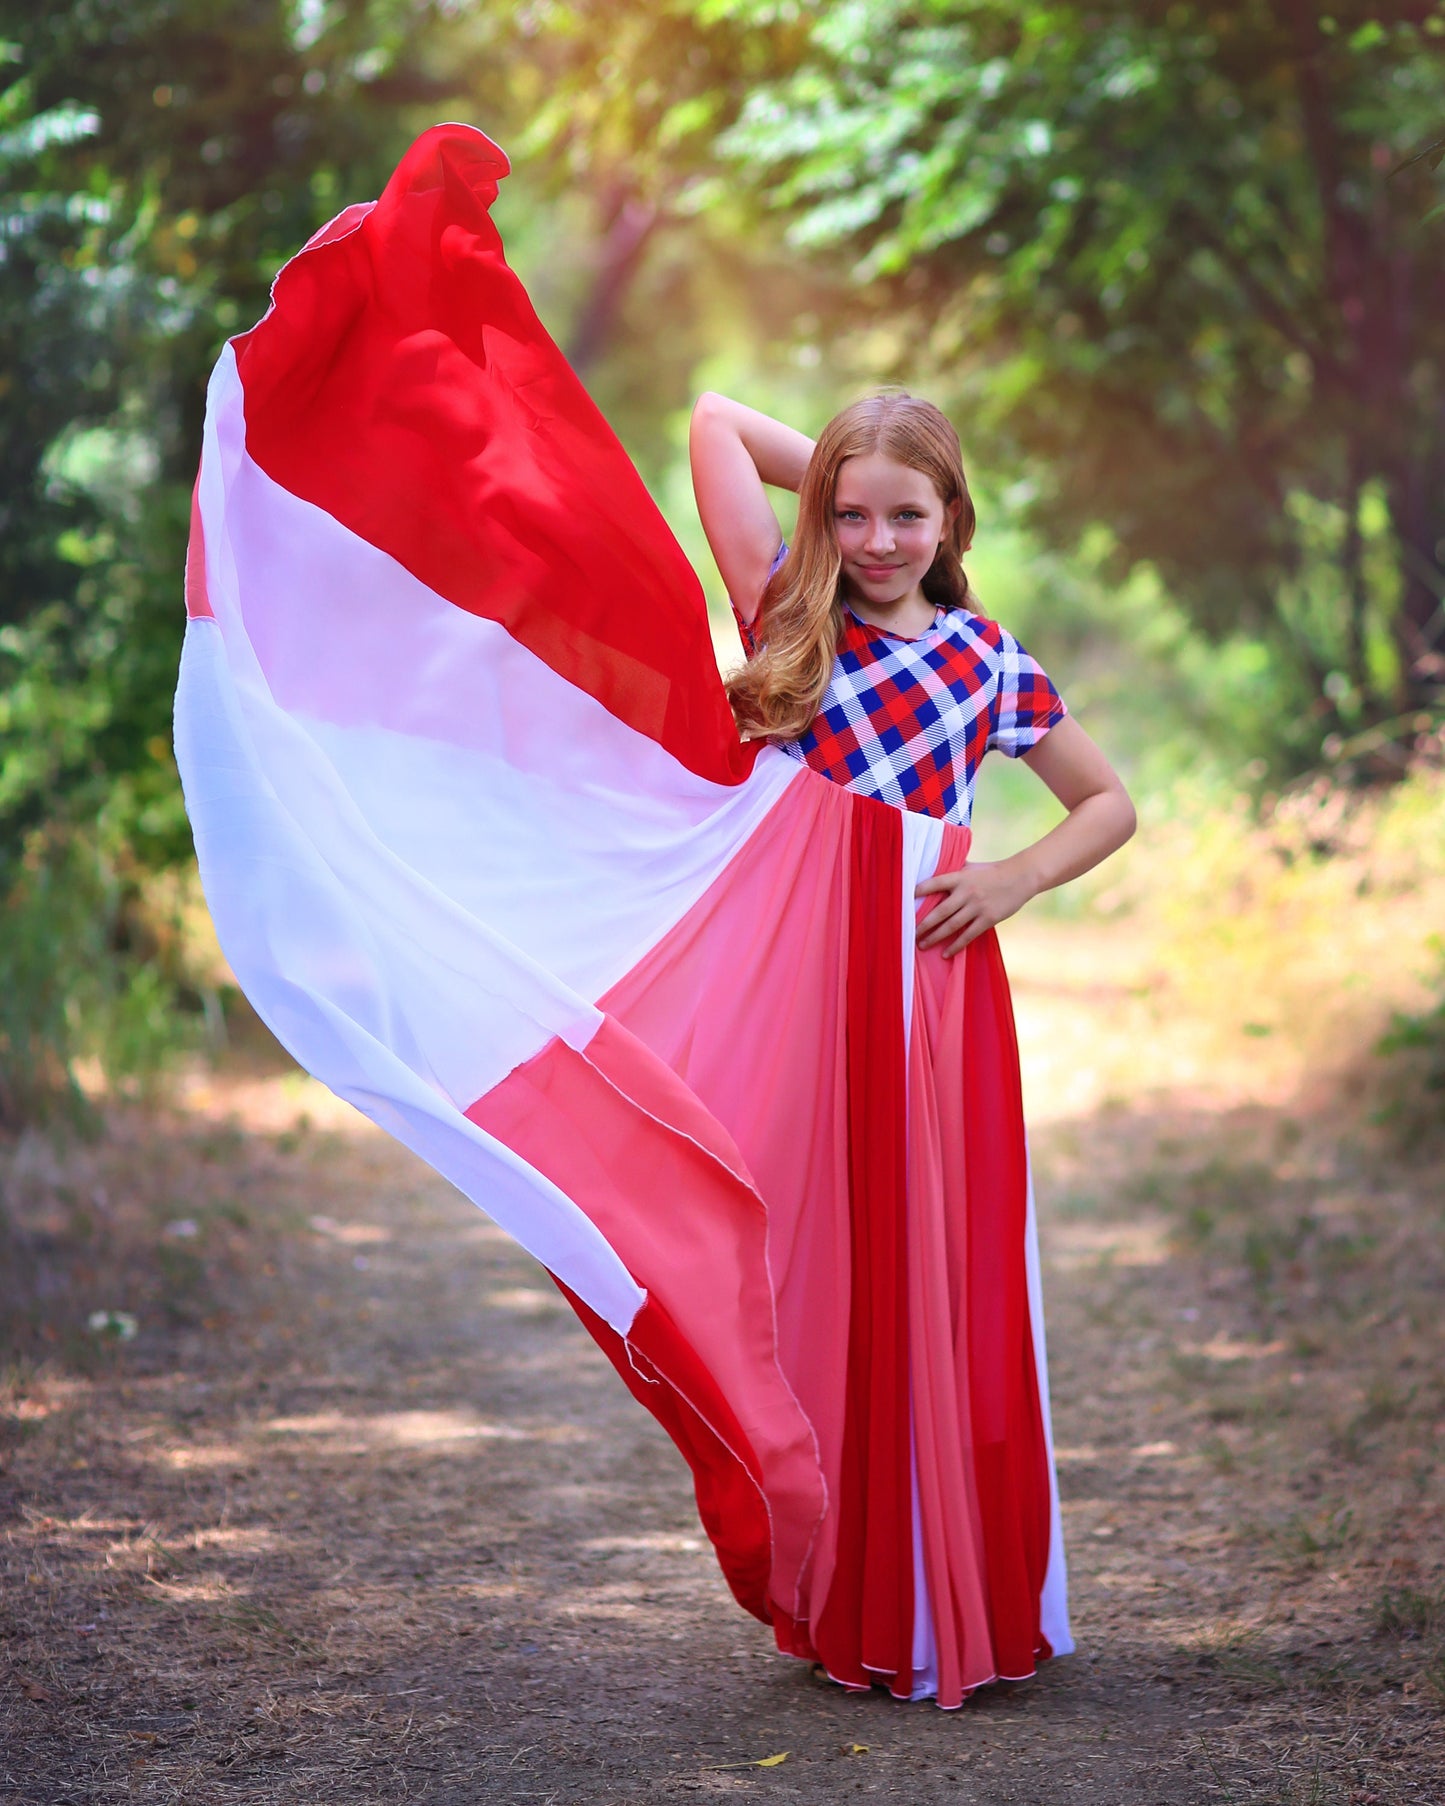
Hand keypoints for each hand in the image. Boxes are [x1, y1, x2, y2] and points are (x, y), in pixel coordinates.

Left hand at [914, 859, 1035, 956]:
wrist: (1020, 877)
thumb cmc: (992, 871)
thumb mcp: (972, 866)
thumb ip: (954, 869)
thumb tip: (933, 866)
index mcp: (960, 877)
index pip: (935, 883)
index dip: (919, 890)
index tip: (905, 899)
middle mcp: (966, 892)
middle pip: (940, 911)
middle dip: (923, 925)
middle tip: (910, 934)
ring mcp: (977, 907)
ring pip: (952, 926)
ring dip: (935, 937)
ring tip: (922, 945)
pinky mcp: (988, 919)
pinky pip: (968, 935)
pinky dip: (956, 945)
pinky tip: (945, 953)